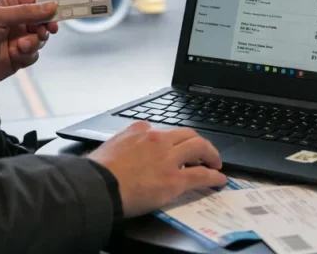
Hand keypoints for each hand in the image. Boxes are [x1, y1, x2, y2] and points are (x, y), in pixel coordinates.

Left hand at [0, 0, 58, 86]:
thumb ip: (26, 12)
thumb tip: (51, 6)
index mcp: (9, 7)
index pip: (35, 3)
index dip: (48, 7)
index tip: (59, 11)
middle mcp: (15, 23)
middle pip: (42, 22)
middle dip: (44, 28)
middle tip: (45, 31)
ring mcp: (17, 40)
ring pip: (39, 40)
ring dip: (33, 43)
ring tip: (20, 46)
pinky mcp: (17, 57)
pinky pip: (33, 55)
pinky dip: (27, 55)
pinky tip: (15, 55)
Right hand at [88, 122, 228, 217]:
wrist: (97, 186)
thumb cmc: (97, 172)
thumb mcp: (108, 146)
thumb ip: (122, 145)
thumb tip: (124, 151)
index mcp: (140, 130)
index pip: (163, 131)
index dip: (173, 140)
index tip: (175, 147)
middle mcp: (158, 139)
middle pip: (188, 134)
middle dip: (199, 142)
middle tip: (204, 152)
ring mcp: (168, 158)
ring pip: (200, 147)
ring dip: (211, 154)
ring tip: (215, 162)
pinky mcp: (175, 179)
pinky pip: (201, 174)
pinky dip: (214, 176)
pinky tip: (219, 179)